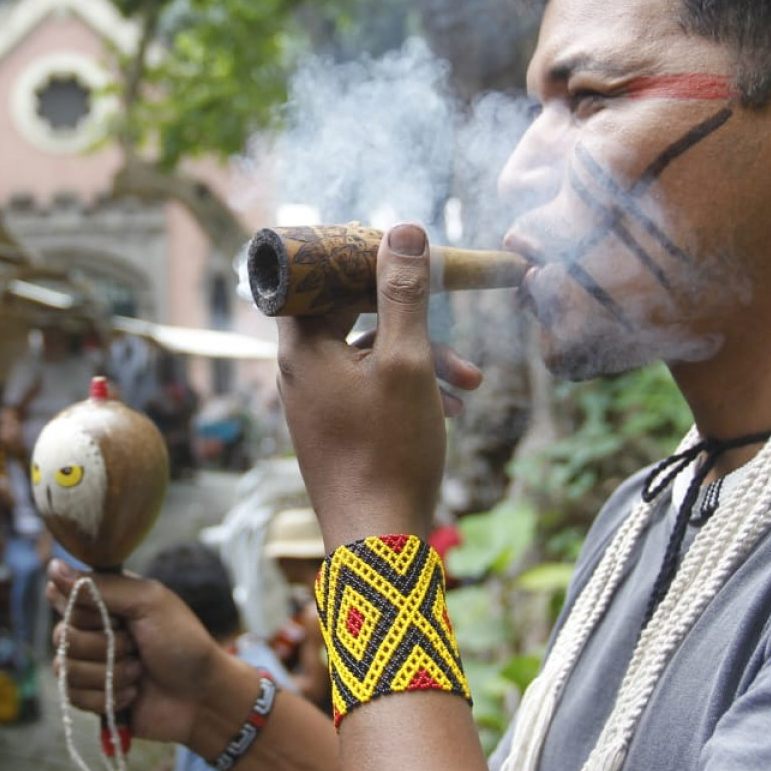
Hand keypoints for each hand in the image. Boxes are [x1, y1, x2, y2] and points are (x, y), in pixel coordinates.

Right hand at [47, 559, 223, 747]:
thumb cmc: (183, 642)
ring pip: (66, 669)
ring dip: (110, 674)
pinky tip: (133, 693)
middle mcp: (91, 629)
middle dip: (104, 646)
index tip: (114, 616)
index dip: (82, 609)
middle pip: (61, 635)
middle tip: (135, 646)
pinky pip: (74, 696)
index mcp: (104, 599)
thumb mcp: (148, 602)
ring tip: (138, 671)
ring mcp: (90, 664)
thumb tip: (53, 567)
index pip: (59, 594)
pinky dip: (108, 697)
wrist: (202, 696)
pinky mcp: (91, 697)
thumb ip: (101, 586)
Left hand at [275, 223, 481, 547]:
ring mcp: (316, 400)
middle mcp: (299, 370)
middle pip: (350, 312)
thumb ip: (405, 294)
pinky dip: (410, 386)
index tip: (407, 254)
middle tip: (450, 301)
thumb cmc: (390, 452)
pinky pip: (371, 386)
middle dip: (411, 313)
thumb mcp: (407, 363)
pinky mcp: (336, 426)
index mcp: (301, 347)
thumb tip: (404, 231)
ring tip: (472, 380)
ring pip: (370, 353)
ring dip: (423, 356)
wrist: (379, 539)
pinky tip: (454, 406)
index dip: (363, 258)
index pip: (321, 276)